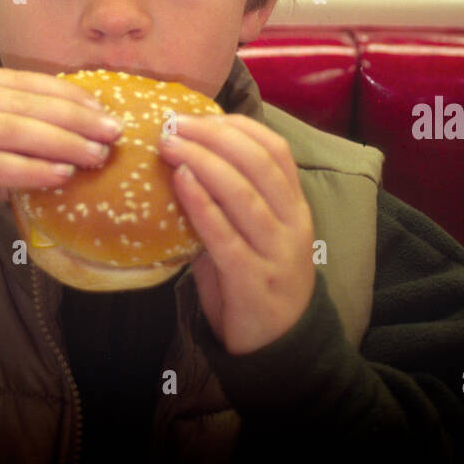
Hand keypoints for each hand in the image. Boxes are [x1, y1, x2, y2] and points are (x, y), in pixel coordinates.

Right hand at [0, 68, 121, 225]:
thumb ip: (15, 134)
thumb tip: (78, 139)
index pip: (26, 82)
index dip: (69, 95)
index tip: (105, 110)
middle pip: (25, 103)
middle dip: (75, 118)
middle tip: (112, 133)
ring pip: (13, 129)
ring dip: (61, 142)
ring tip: (95, 156)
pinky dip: (30, 169)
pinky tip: (59, 175)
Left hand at [158, 114, 314, 354]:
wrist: (278, 347)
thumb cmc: (256, 280)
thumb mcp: (252, 234)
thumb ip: (229, 201)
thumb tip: (182, 158)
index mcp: (295, 206)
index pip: (276, 149)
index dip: (238, 126)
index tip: (200, 115)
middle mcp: (292, 223)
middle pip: (258, 163)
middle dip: (214, 136)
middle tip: (174, 124)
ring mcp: (276, 252)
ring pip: (244, 194)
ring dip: (203, 161)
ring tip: (169, 144)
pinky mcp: (253, 281)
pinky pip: (226, 236)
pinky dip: (202, 203)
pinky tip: (181, 182)